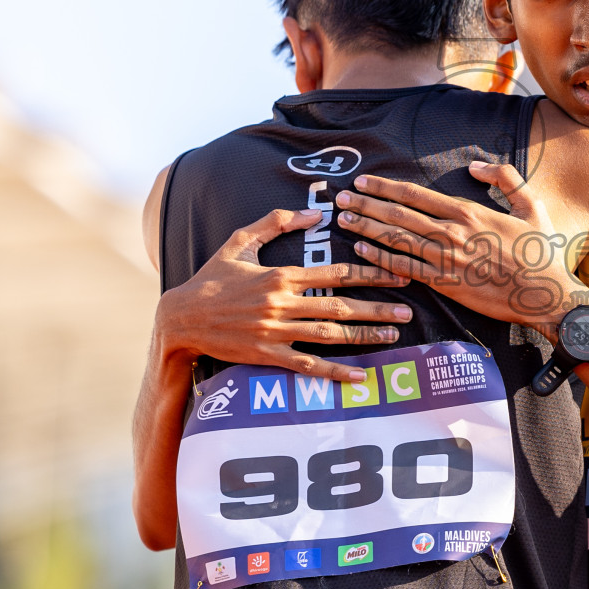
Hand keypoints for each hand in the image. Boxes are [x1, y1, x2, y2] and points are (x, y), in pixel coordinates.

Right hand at [155, 208, 410, 382]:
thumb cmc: (212, 278)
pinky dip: (335, 372)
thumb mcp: (240, 241)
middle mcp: (282, 304)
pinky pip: (308, 366)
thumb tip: (315, 212)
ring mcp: (276, 332)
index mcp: (280, 275)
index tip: (396, 273)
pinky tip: (359, 375)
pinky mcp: (267, 355)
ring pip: (330, 333)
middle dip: (377, 306)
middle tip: (408, 308)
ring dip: (365, 334)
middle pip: (340, 304)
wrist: (180, 318)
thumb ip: (276, 222)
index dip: (369, 273)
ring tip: (394, 334)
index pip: (334, 273)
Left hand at [334, 165, 588, 338]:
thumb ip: (504, 178)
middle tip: (340, 198)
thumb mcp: (532, 204)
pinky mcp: (446, 285)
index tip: (364, 181)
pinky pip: (406, 270)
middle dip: (366, 204)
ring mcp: (447, 261)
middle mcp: (452, 233)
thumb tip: (475, 166)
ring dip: (367, 229)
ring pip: (397, 241)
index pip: (416, 195)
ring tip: (344, 219)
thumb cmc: (541, 251)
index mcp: (469, 212)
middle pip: (398, 215)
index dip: (386, 187)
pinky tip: (362, 252)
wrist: (546, 294)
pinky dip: (381, 260)